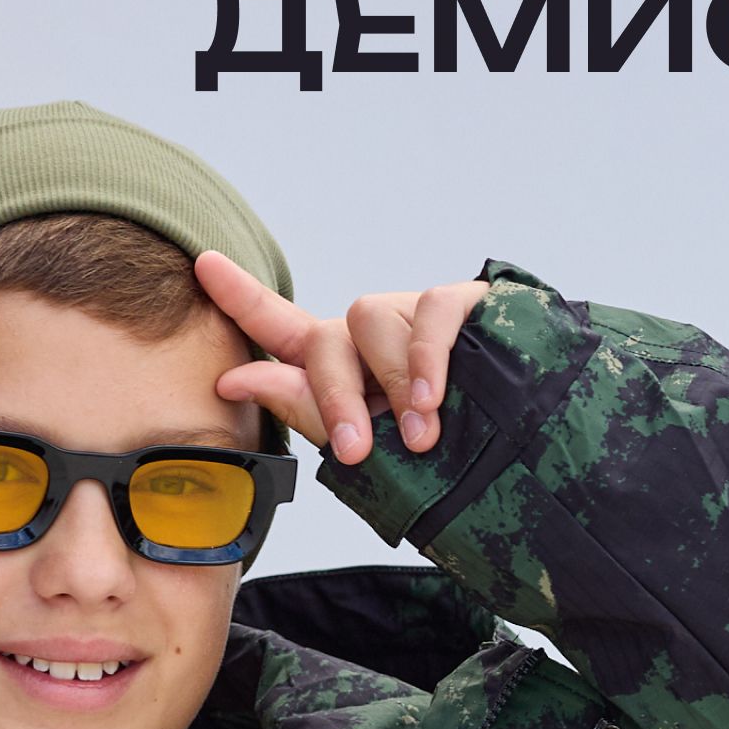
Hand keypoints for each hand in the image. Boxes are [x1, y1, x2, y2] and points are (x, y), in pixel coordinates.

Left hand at [197, 250, 486, 463]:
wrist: (525, 463)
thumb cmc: (443, 462)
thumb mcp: (371, 449)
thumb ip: (305, 410)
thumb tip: (235, 376)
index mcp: (340, 369)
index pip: (281, 329)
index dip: (242, 298)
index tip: (202, 266)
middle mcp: (368, 335)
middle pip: (324, 341)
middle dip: (335, 397)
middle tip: (356, 452)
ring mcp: (412, 315)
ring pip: (371, 321)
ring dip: (391, 384)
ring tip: (418, 436)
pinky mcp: (461, 304)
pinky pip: (431, 313)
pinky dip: (427, 359)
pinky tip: (434, 400)